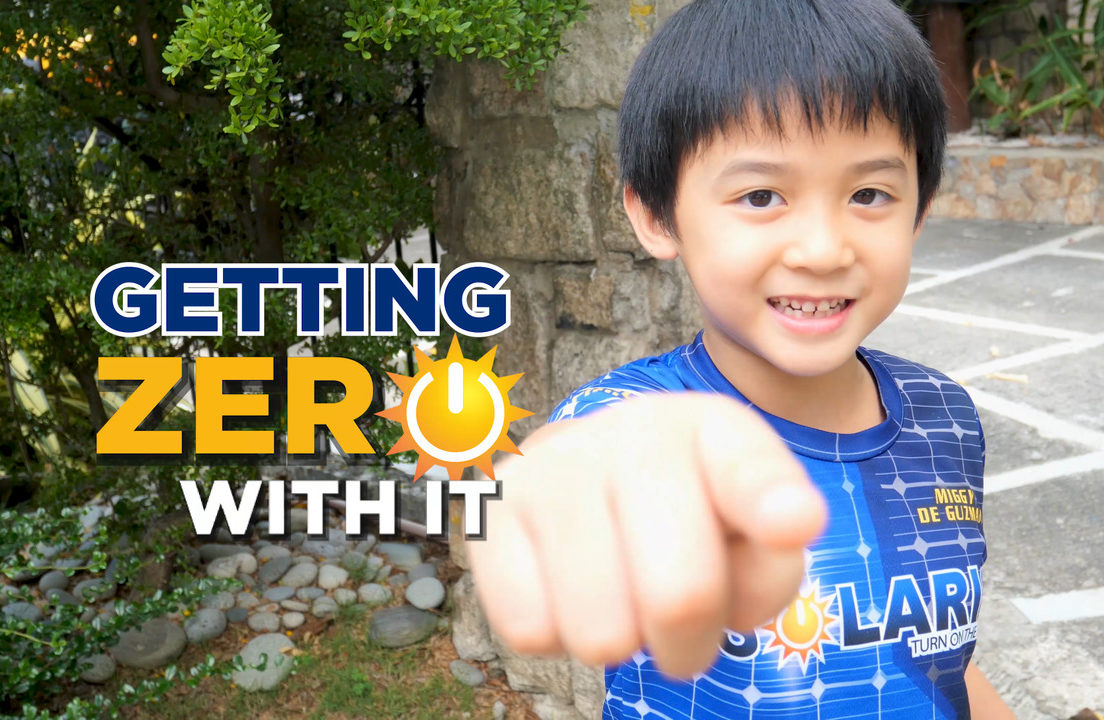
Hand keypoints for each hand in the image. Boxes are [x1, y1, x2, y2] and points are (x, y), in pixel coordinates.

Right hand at [466, 392, 827, 677]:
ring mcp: (552, 466)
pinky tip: (569, 588)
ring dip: (620, 642)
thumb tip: (792, 520)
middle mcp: (628, 431)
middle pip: (679, 597)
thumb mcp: (750, 528)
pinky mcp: (490, 510)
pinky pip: (529, 631)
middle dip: (690, 644)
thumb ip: (777, 549)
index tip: (789, 521)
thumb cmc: (689, 513)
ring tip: (622, 595)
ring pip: (598, 634)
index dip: (771, 501)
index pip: (749, 471)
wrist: (595, 468)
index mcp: (711, 429)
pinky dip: (556, 634)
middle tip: (682, 625)